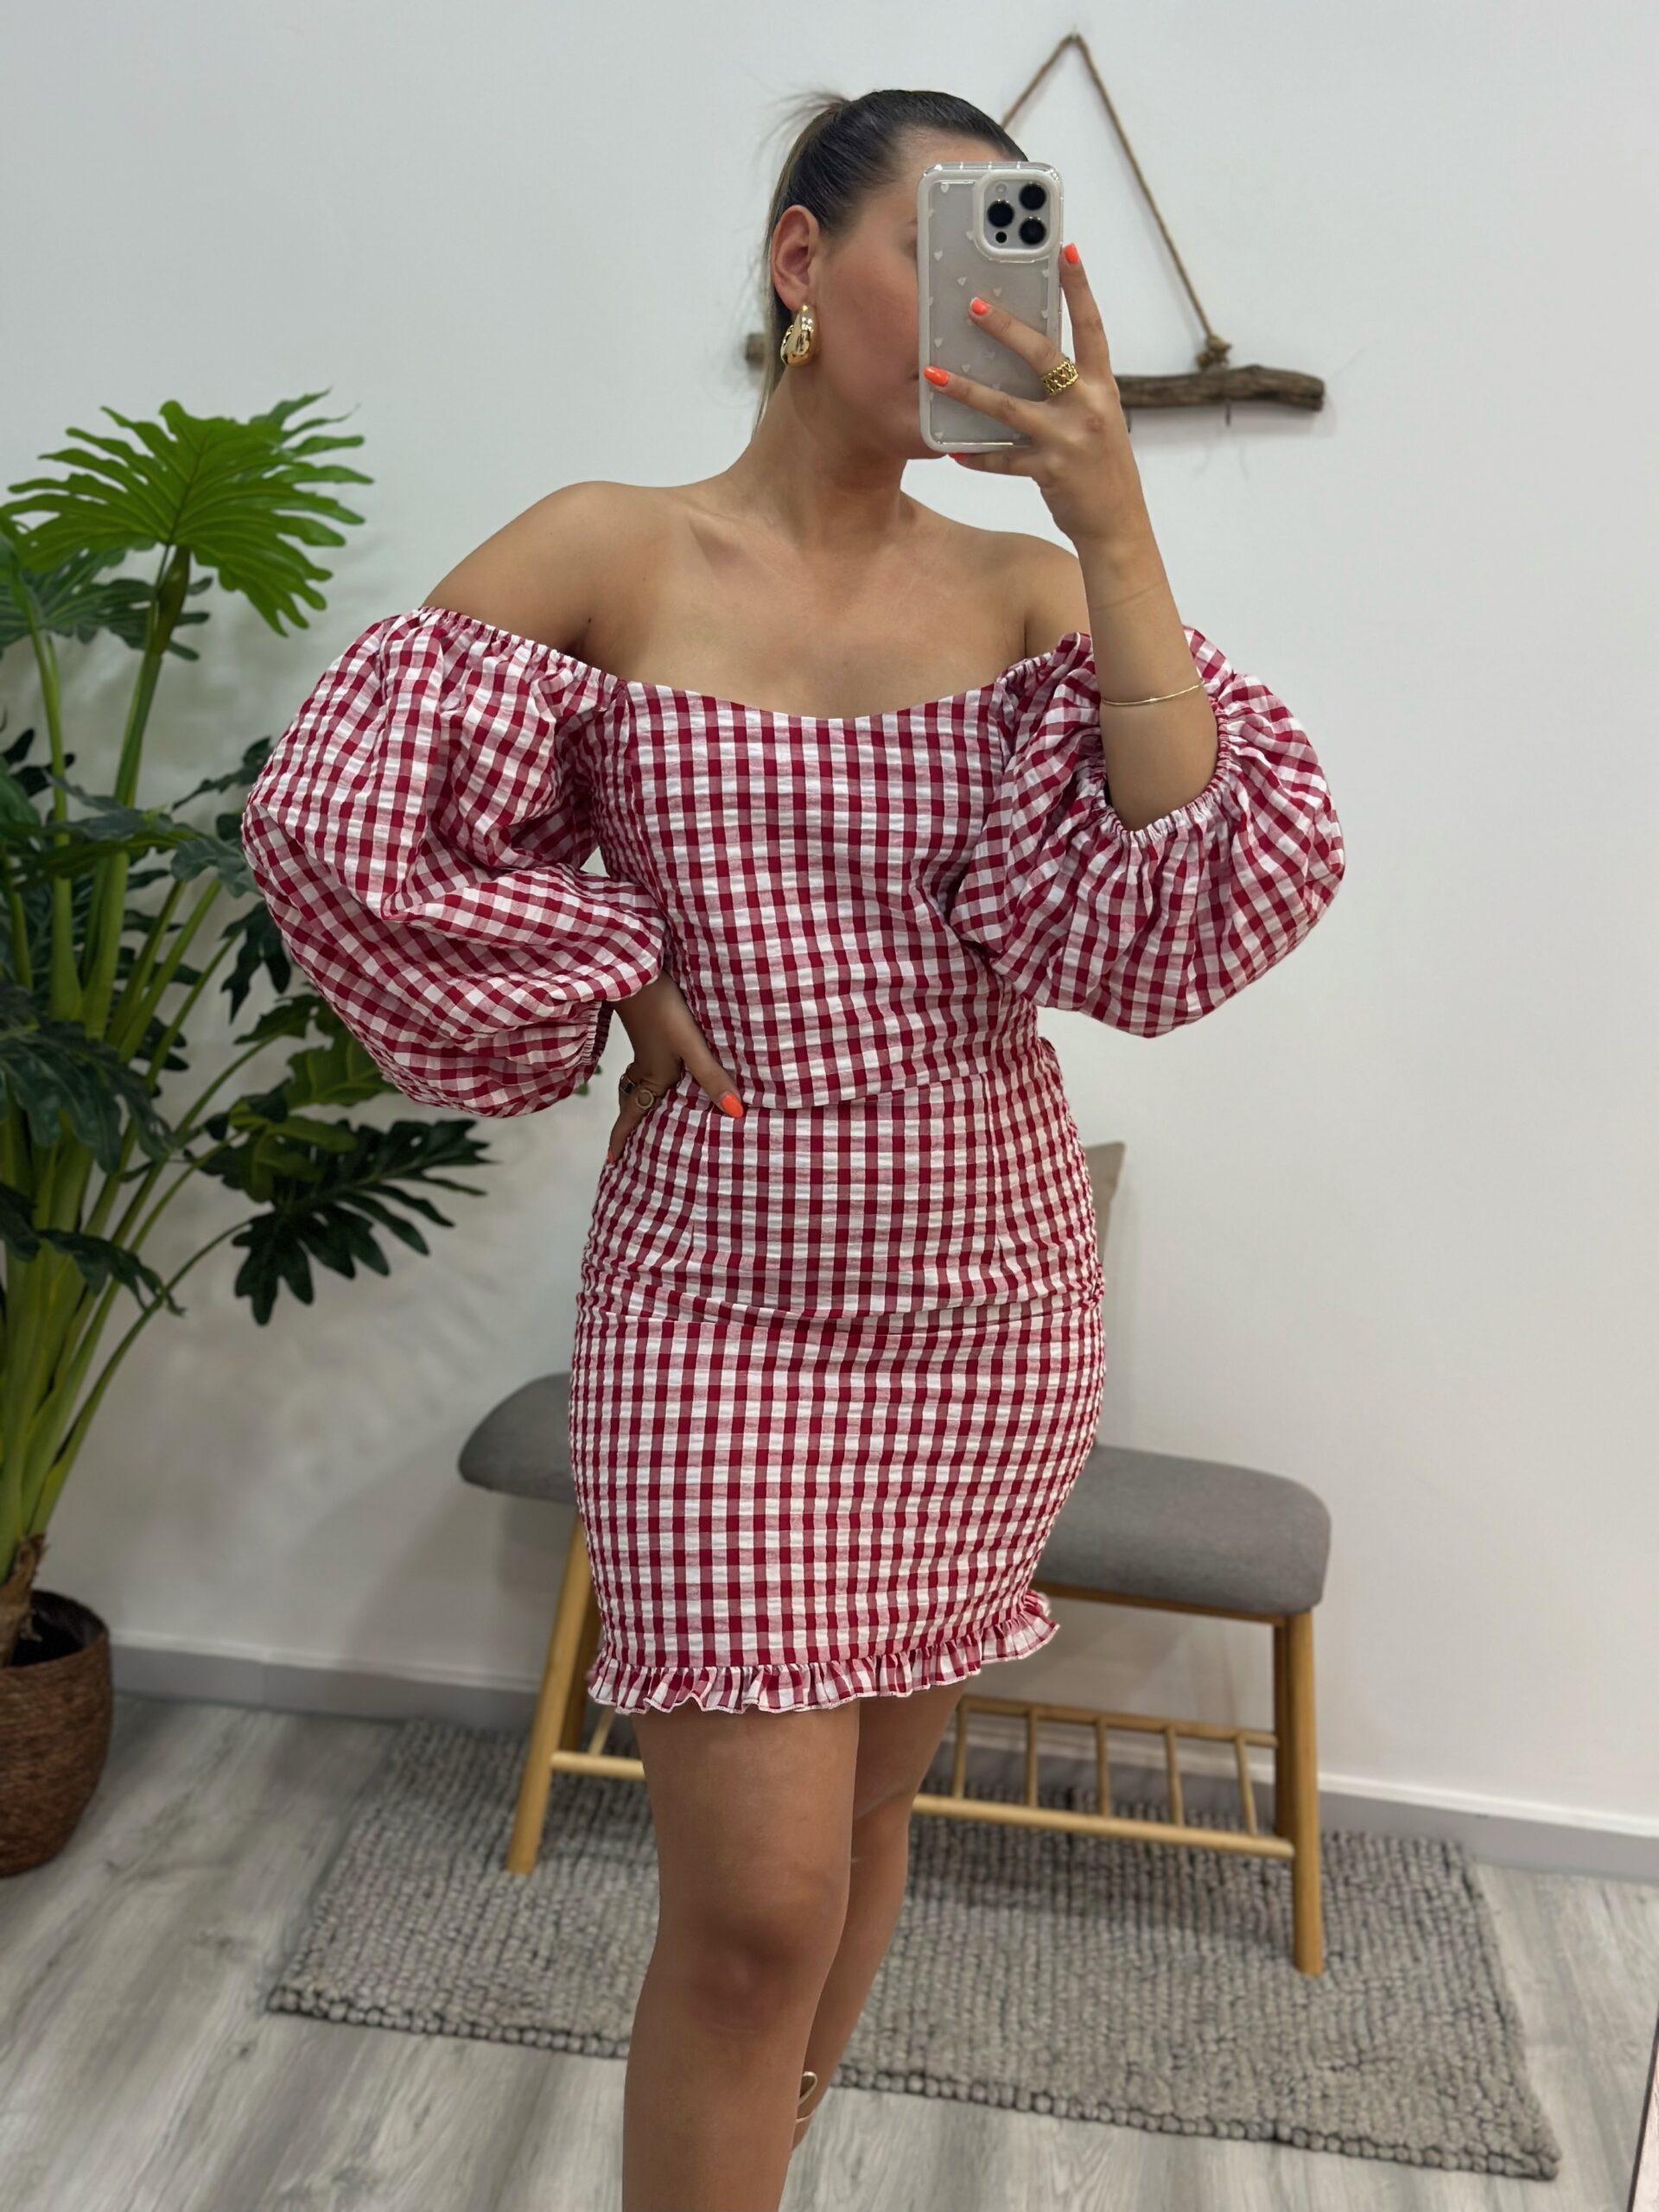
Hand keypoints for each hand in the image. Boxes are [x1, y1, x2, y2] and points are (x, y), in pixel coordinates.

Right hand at [606, 971, 743, 1162]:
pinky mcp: (647, 1032)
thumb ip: (711, 1076)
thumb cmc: (662, 1010)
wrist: (637, 973)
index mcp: (654, 1077)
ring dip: (636, 1099)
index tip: (613, 1161)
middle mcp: (645, 1067)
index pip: (632, 1115)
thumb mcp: (691, 1045)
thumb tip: (735, 1112)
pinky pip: (642, 1065)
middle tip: (628, 1141)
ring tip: (642, 1108)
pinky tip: (658, 1066)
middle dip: (630, 1122)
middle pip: (633, 1102)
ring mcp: (644, 1049)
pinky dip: (644, 1076)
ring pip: (636, 1083)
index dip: (621, 1138)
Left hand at [925, 242, 1144, 551]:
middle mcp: (1088, 406)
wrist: (1118, 523)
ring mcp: (1068, 440)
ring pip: (1009, 409)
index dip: (1079, 287)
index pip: (1091, 326)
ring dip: (969, 391)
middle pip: (1045, 356)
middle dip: (1007, 328)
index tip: (1065, 249)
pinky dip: (977, 457)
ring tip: (934, 374)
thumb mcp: (1096, 417)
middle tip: (973, 306)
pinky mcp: (1050, 472)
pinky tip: (953, 451)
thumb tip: (1027, 357)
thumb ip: (1070, 388)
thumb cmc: (1101, 465)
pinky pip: (1003, 461)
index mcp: (1101, 386)